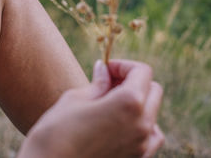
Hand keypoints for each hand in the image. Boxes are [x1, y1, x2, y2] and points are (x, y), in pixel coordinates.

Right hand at [18, 59, 163, 157]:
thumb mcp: (75, 99)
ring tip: (112, 103)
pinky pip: (150, 138)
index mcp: (129, 103)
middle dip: (133, 80)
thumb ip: (98, 83)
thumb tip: (104, 70)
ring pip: (154, 114)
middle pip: (153, 90)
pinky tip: (120, 125)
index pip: (142, 72)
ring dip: (139, 102)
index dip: (123, 65)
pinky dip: (141, 125)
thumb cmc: (56, 132)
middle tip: (107, 82)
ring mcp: (142, 146)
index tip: (105, 69)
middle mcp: (142, 125)